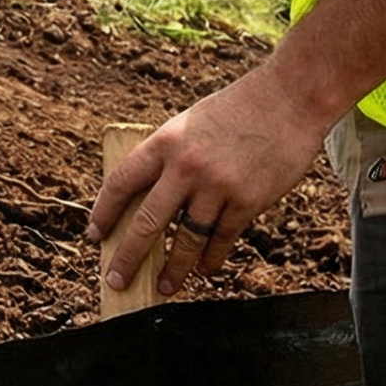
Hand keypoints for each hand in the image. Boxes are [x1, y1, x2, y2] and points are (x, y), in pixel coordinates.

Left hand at [87, 66, 334, 300]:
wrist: (290, 97)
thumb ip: (171, 157)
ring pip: (185, 240)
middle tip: (116, 280)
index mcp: (165, 142)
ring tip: (166, 288)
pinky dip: (211, 259)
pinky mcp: (247, 200)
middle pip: (147, 223)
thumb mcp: (191, 123)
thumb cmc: (239, 108)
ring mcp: (217, 186)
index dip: (103, 214)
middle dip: (128, 258)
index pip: (121, 183)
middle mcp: (186, 167)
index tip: (94, 236)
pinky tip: (204, 270)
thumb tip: (152, 200)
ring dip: (174, 270)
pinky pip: (221, 239)